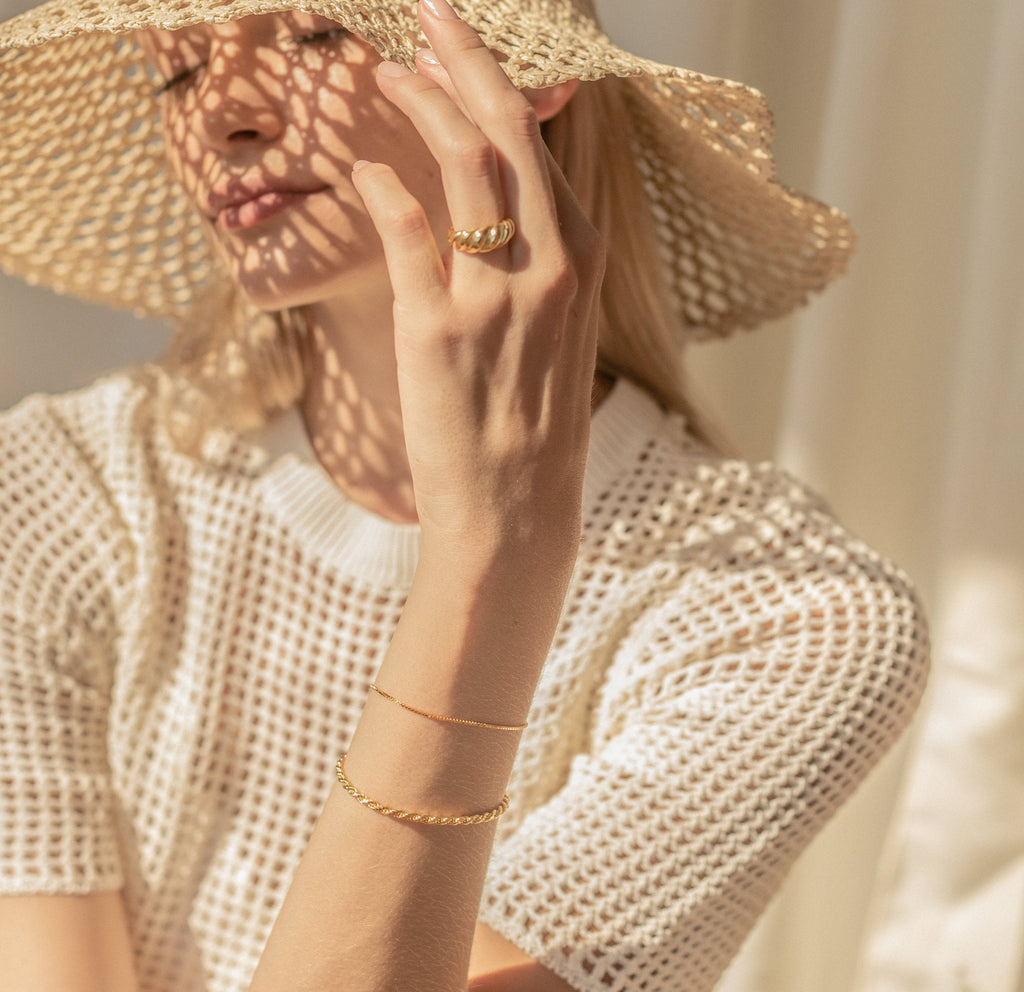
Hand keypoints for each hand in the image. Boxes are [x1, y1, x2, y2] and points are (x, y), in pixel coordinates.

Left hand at [351, 0, 603, 572]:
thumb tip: (504, 210)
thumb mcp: (557, 336)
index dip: (497, 88)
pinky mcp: (439, 330)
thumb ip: (539, 265)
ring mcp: (496, 296)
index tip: (462, 56)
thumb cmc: (537, 431)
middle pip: (508, 129)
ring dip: (422, 100)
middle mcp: (550, 268)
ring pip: (464, 161)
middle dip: (466, 57)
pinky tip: (360, 164)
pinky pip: (408, 233)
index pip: (543, 147)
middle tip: (429, 13)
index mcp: (583, 263)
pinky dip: (380, 186)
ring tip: (389, 71)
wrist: (518, 516)